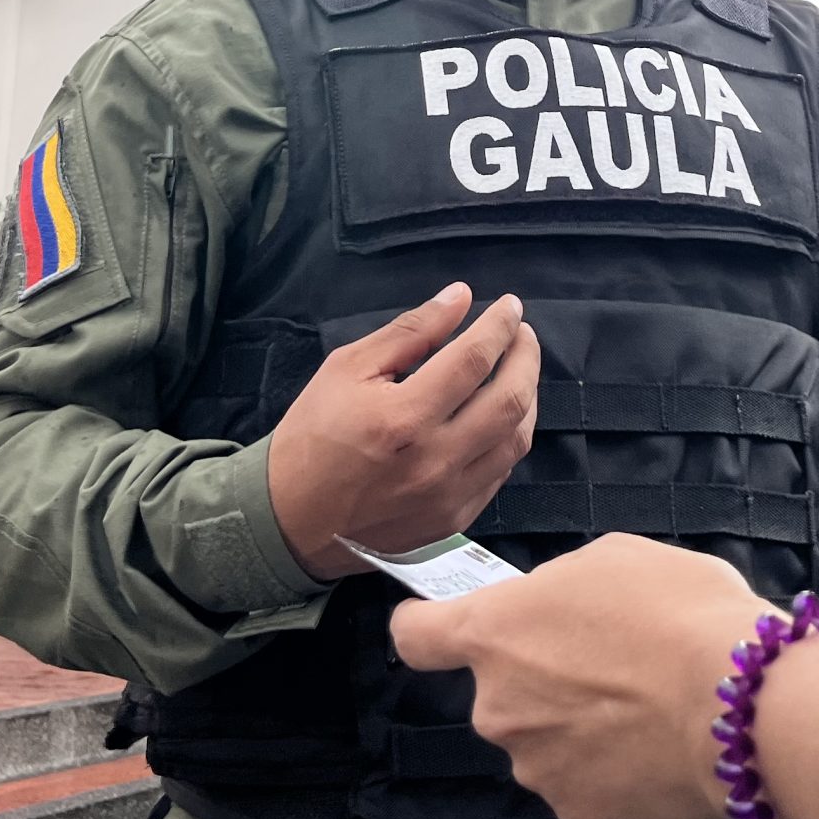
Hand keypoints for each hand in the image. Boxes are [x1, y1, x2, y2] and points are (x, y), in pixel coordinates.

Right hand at [267, 282, 538, 581]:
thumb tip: (459, 299)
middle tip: (521, 333)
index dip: (500, 326)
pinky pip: (501, 471)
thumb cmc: (313, 436)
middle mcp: (435, 460)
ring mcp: (449, 496)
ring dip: (527, 396)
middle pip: (509, 399)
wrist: (291, 520)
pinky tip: (500, 415)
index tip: (510, 306)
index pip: (474, 359)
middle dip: (525, 356)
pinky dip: (509, 435)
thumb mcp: (347, 369)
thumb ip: (409, 332)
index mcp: (403, 417)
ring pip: (516, 439)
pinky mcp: (454, 519)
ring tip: (517, 370)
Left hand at [390, 532, 763, 818]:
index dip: (429, 627)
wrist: (742, 708)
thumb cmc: (682, 615)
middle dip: (545, 682)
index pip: (417, 635)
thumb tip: (560, 614)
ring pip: (547, 744)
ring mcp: (537, 769)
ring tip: (651, 709)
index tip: (446, 626)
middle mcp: (498, 707)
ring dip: (581, 730)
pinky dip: (616, 773)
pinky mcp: (581, 817)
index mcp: (495, 632)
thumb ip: (563, 589)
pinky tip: (662, 749)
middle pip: (502, 693)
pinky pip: (588, 787)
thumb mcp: (617, 559)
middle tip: (614, 664)